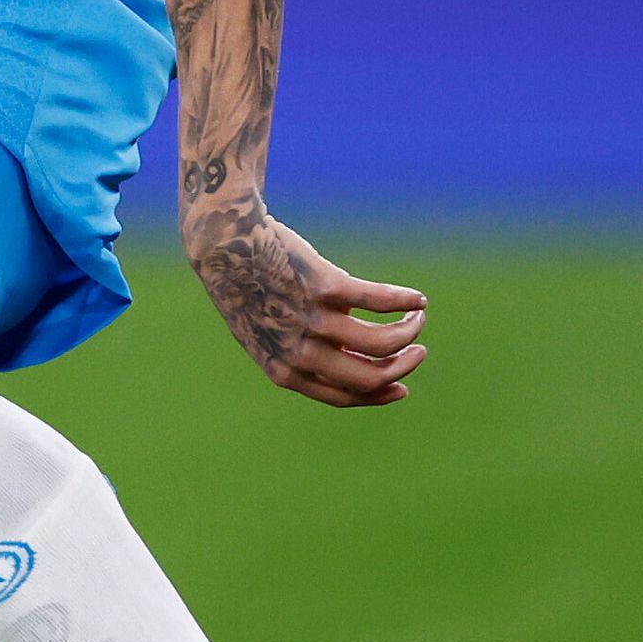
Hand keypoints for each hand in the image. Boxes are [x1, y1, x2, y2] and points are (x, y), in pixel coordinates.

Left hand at [184, 200, 425, 407]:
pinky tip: (417, 299)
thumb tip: (356, 359)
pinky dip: (405, 301)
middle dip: (403, 365)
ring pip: (382, 342)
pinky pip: (379, 301)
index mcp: (285, 371)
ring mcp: (313, 320)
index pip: (344, 396)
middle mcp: (299, 352)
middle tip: (418, 349)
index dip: (379, 394)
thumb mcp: (269, 335)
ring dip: (409, 331)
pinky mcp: (325, 286)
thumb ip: (304, 354)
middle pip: (370, 375)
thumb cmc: (249, 290)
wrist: (224, 245)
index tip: (403, 386)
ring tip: (417, 318)